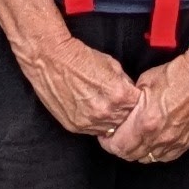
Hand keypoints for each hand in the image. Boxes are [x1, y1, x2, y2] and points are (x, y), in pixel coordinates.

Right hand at [15, 25, 142, 139]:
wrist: (50, 59)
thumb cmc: (80, 57)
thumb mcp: (112, 64)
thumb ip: (125, 83)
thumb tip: (131, 92)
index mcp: (118, 95)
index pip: (139, 107)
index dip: (136, 102)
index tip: (132, 99)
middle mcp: (105, 112)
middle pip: (126, 121)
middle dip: (125, 113)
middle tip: (119, 104)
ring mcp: (89, 121)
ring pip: (110, 129)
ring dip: (110, 120)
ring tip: (104, 107)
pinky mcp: (74, 126)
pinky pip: (92, 131)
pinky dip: (95, 123)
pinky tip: (92, 111)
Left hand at [105, 55, 188, 164]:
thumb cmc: (177, 76)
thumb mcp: (144, 82)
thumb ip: (131, 103)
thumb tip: (124, 111)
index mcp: (145, 122)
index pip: (118, 146)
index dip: (108, 143)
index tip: (106, 136)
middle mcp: (159, 137)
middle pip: (131, 155)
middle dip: (120, 147)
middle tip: (118, 137)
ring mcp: (174, 142)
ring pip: (148, 158)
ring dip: (138, 151)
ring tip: (135, 139)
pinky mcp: (186, 142)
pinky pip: (165, 156)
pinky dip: (156, 152)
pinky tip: (153, 142)